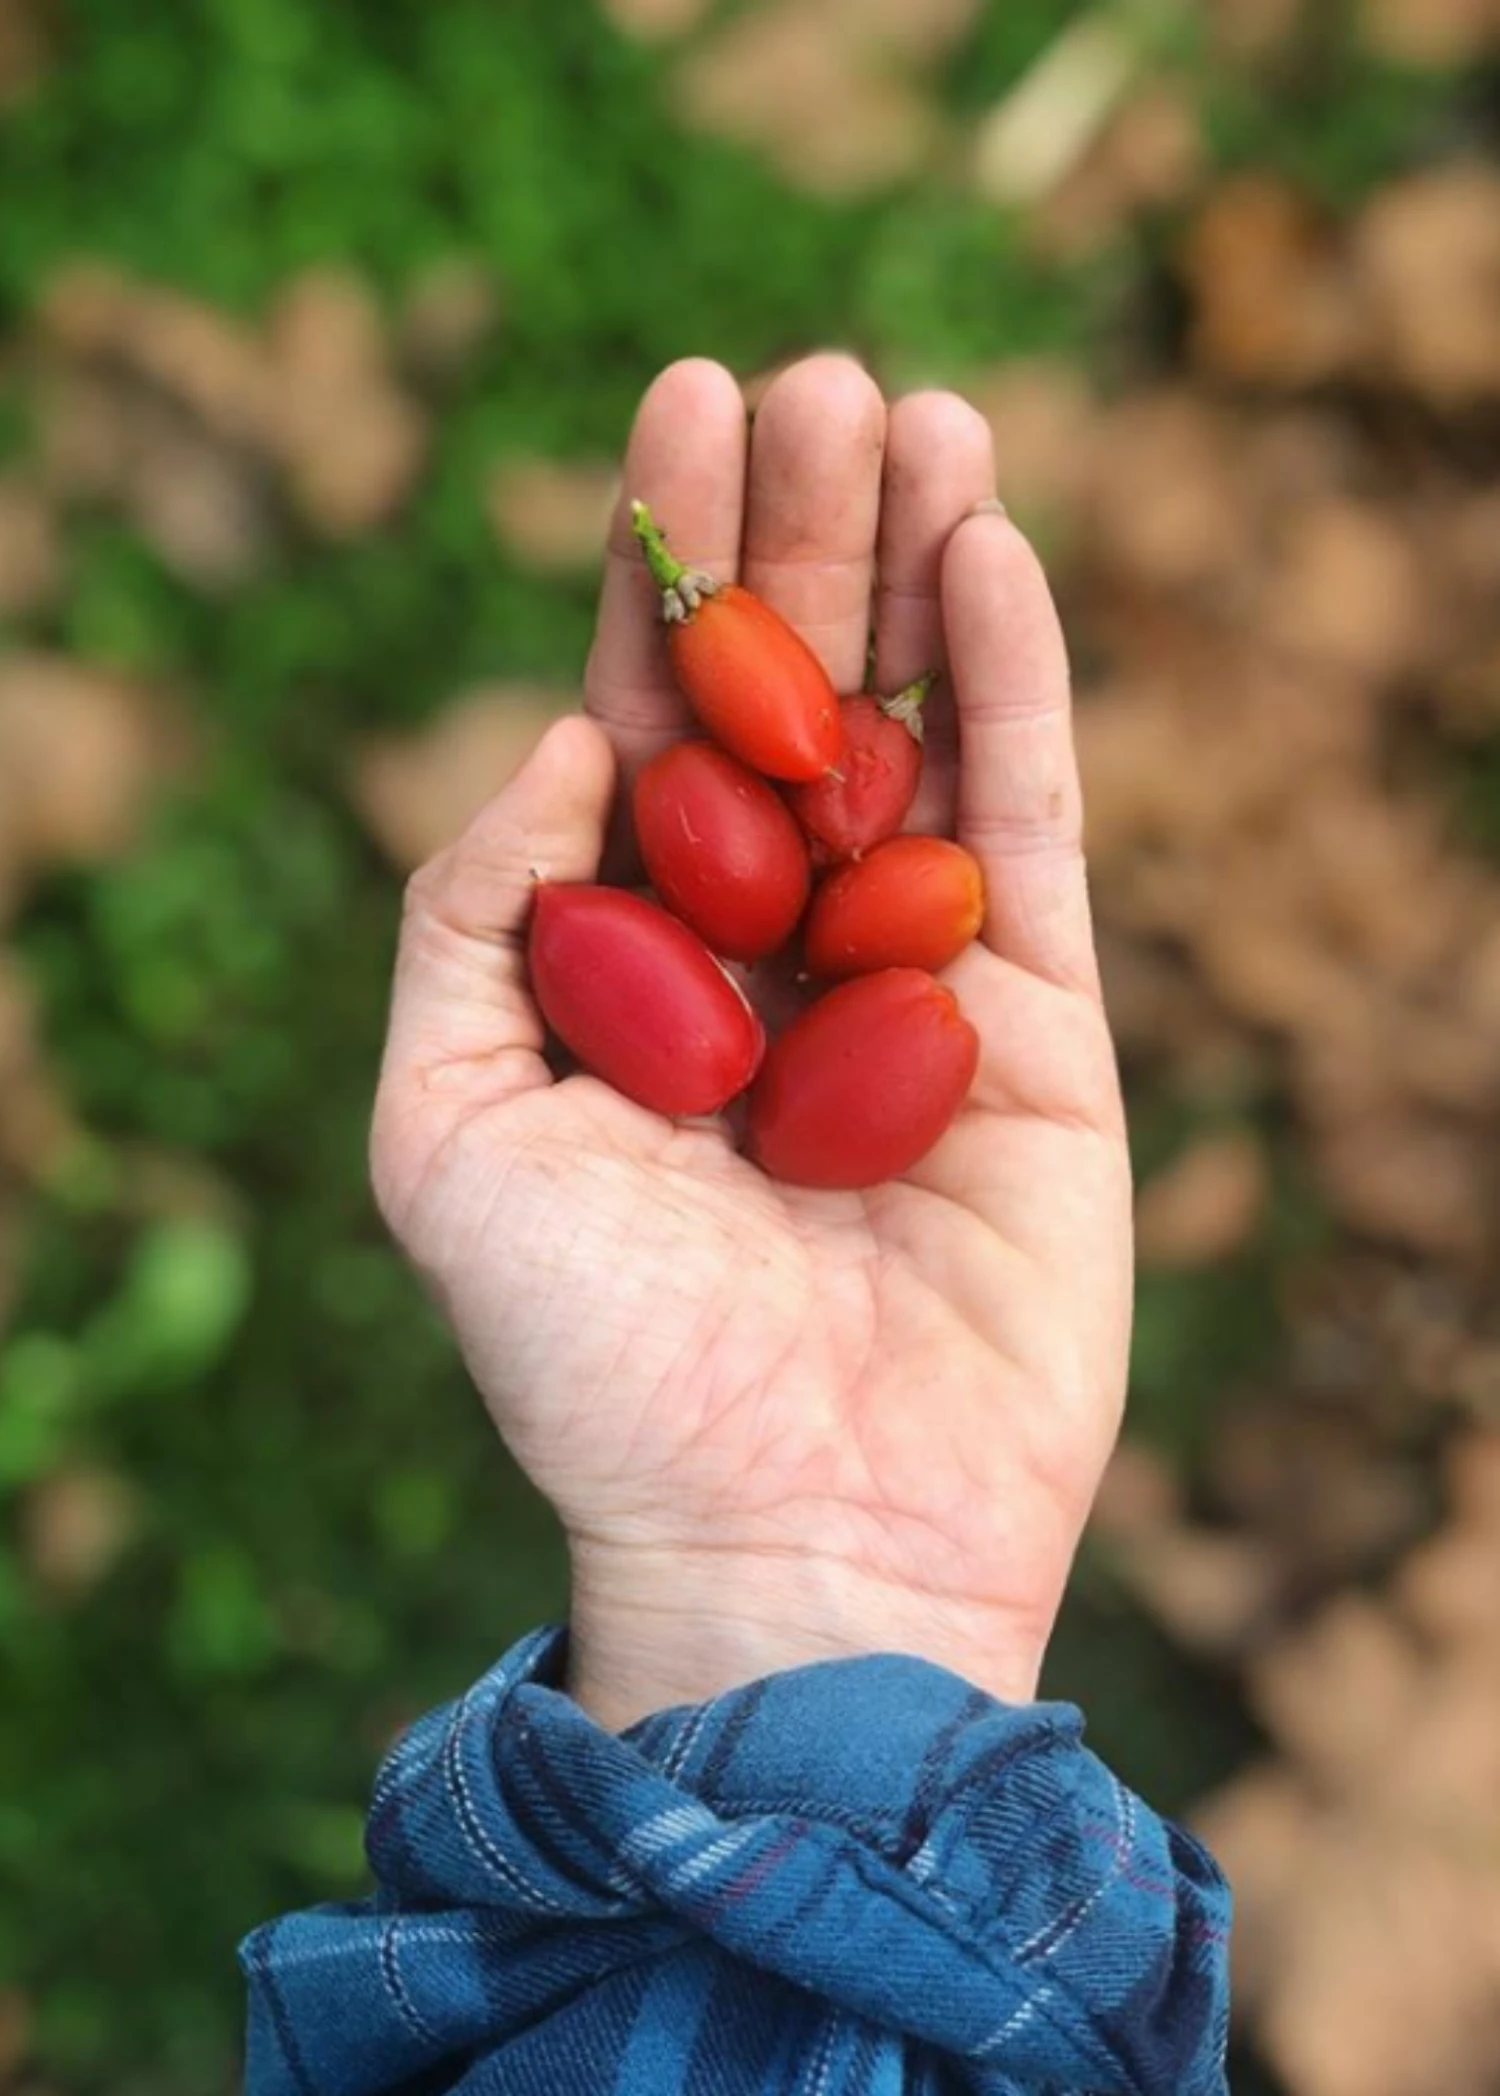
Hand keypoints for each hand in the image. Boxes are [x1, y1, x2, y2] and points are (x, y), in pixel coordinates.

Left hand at [370, 356, 1131, 1728]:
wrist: (793, 1534)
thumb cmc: (595, 1365)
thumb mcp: (448, 1138)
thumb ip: (473, 927)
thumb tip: (554, 746)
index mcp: (628, 966)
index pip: (641, 725)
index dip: (656, 569)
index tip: (678, 407)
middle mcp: (766, 953)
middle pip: (787, 701)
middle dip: (796, 538)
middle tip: (814, 376)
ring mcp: (910, 982)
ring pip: (916, 737)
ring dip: (914, 569)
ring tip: (916, 410)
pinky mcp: (1040, 1029)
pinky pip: (1030, 826)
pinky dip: (1018, 690)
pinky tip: (994, 551)